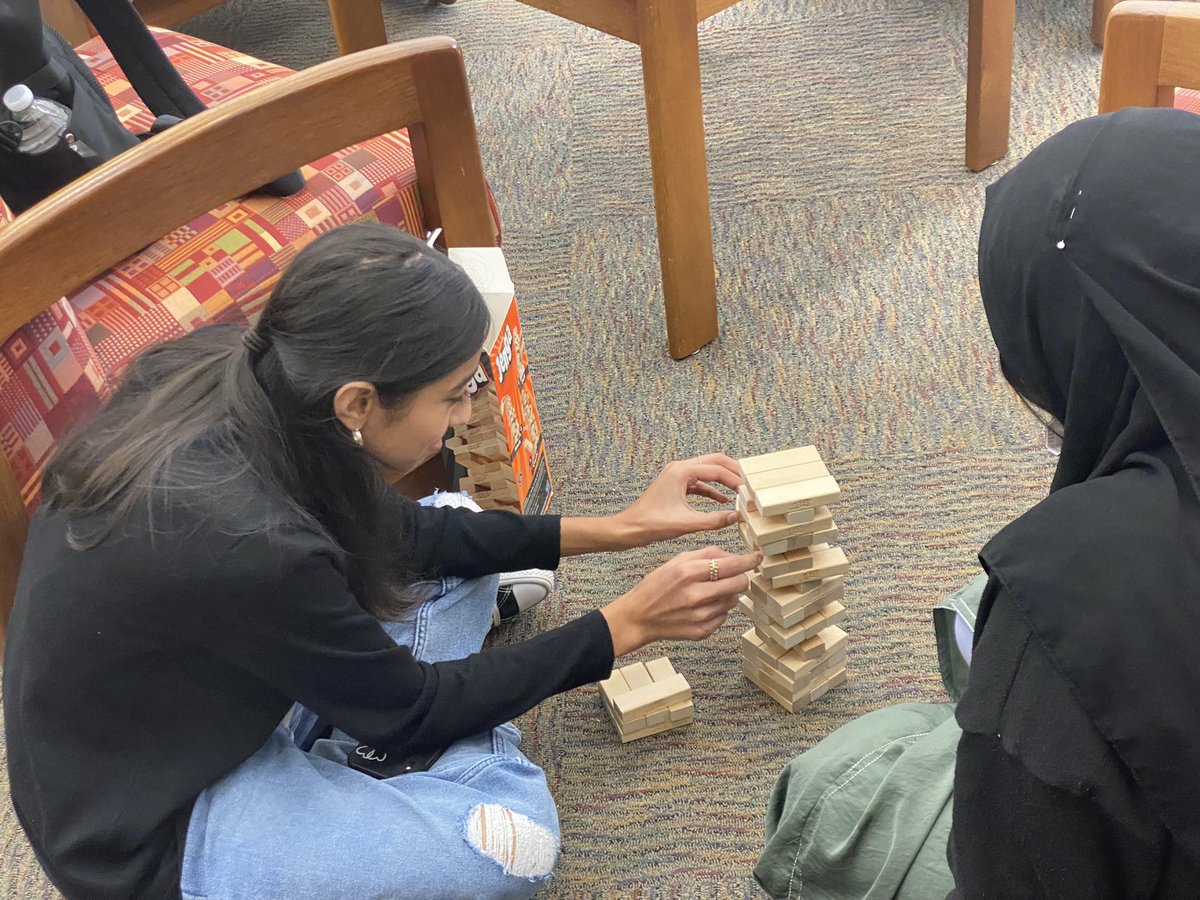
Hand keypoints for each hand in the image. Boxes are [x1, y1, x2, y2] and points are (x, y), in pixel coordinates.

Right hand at [600, 546, 761, 656]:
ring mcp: (700, 616)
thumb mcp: (676, 561)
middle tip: (735, 576)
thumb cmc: (656, 586)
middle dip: (741, 578)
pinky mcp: (702, 631)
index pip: (732, 565)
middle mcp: (696, 595)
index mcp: (689, 572)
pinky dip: (718, 610)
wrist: (639, 617)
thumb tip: (732, 555)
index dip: (749, 561)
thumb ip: (706, 554)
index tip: (757, 558)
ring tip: (708, 593)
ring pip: (733, 601)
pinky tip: (701, 607)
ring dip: (727, 595)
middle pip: (740, 584)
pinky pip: (724, 617)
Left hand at [613, 453, 743, 547]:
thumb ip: (714, 520)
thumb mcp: (687, 524)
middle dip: (732, 471)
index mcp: (681, 471)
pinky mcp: (676, 486)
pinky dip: (712, 489)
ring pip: (707, 471)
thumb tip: (736, 517)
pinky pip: (699, 483)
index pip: (717, 470)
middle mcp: (679, 468)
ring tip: (740, 491)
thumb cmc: (652, 524)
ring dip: (723, 479)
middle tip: (748, 483)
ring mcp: (677, 476)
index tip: (748, 491)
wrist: (630, 529)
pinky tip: (723, 501)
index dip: (735, 480)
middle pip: (714, 462)